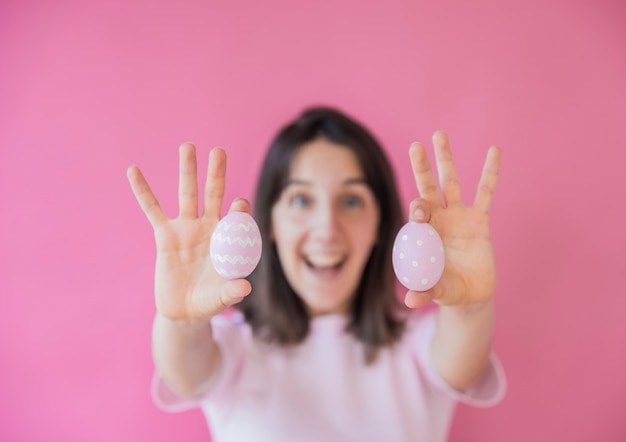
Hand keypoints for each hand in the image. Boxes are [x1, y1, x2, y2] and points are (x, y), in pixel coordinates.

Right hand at [127, 144, 251, 322]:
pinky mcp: (164, 236)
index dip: (239, 209)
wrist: (185, 310)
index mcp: (227, 238)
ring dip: (187, 171)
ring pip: (187, 194)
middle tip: (219, 151)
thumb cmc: (210, 300)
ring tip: (187, 147)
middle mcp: (208, 228)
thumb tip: (245, 287)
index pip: (237, 217)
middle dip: (216, 174)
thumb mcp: (222, 297)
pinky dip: (143, 191)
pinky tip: (134, 171)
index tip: (239, 203)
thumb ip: (232, 291)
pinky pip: (152, 210)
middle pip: (214, 195)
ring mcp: (186, 229)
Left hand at [404, 131, 500, 307]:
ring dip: (445, 160)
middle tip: (415, 146)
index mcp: (422, 234)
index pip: (416, 215)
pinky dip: (490, 172)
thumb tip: (410, 300)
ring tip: (439, 135)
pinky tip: (494, 150)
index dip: (417, 210)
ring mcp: (458, 216)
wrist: (470, 294)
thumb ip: (425, 291)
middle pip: (428, 188)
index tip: (420, 212)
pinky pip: (486, 192)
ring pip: (451, 183)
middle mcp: (438, 220)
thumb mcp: (437, 291)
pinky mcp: (480, 220)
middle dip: (421, 168)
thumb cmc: (447, 290)